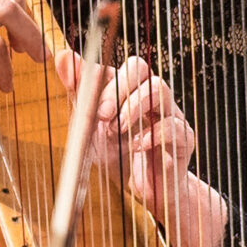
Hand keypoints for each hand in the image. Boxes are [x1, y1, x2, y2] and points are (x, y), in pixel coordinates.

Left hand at [55, 46, 229, 246]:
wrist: (141, 192)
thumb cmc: (116, 155)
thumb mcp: (90, 125)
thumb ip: (79, 92)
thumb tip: (63, 54)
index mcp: (129, 89)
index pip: (116, 63)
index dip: (102, 74)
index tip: (85, 94)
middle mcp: (151, 96)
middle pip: (141, 67)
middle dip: (117, 86)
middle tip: (101, 114)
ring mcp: (170, 115)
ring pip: (159, 89)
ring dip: (132, 107)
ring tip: (116, 130)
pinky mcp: (183, 140)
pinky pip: (173, 126)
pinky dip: (151, 135)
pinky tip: (135, 147)